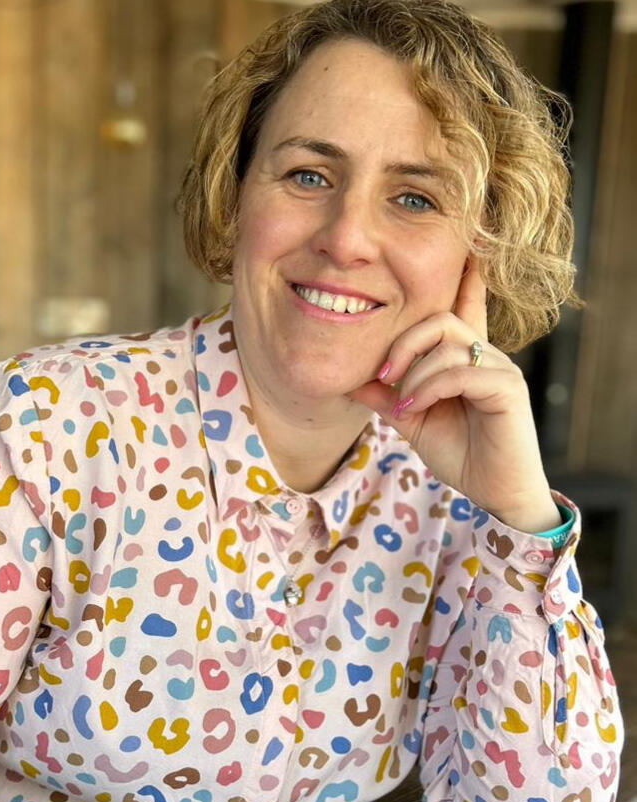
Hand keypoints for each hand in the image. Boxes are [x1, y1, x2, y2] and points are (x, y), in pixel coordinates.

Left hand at [347, 257, 560, 532]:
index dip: (463, 277)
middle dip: (403, 343)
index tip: (460, 248)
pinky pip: (459, 371)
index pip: (464, 306)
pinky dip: (429, 388)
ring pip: (447, 345)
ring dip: (414, 374)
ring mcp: (500, 368)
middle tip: (383, 374)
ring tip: (403, 404)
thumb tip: (355, 379)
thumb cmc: (461, 454)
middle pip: (439, 319)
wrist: (494, 493)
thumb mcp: (414, 421)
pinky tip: (415, 408)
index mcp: (465, 358)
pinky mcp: (507, 388)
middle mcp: (485, 355)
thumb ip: (389, 397)